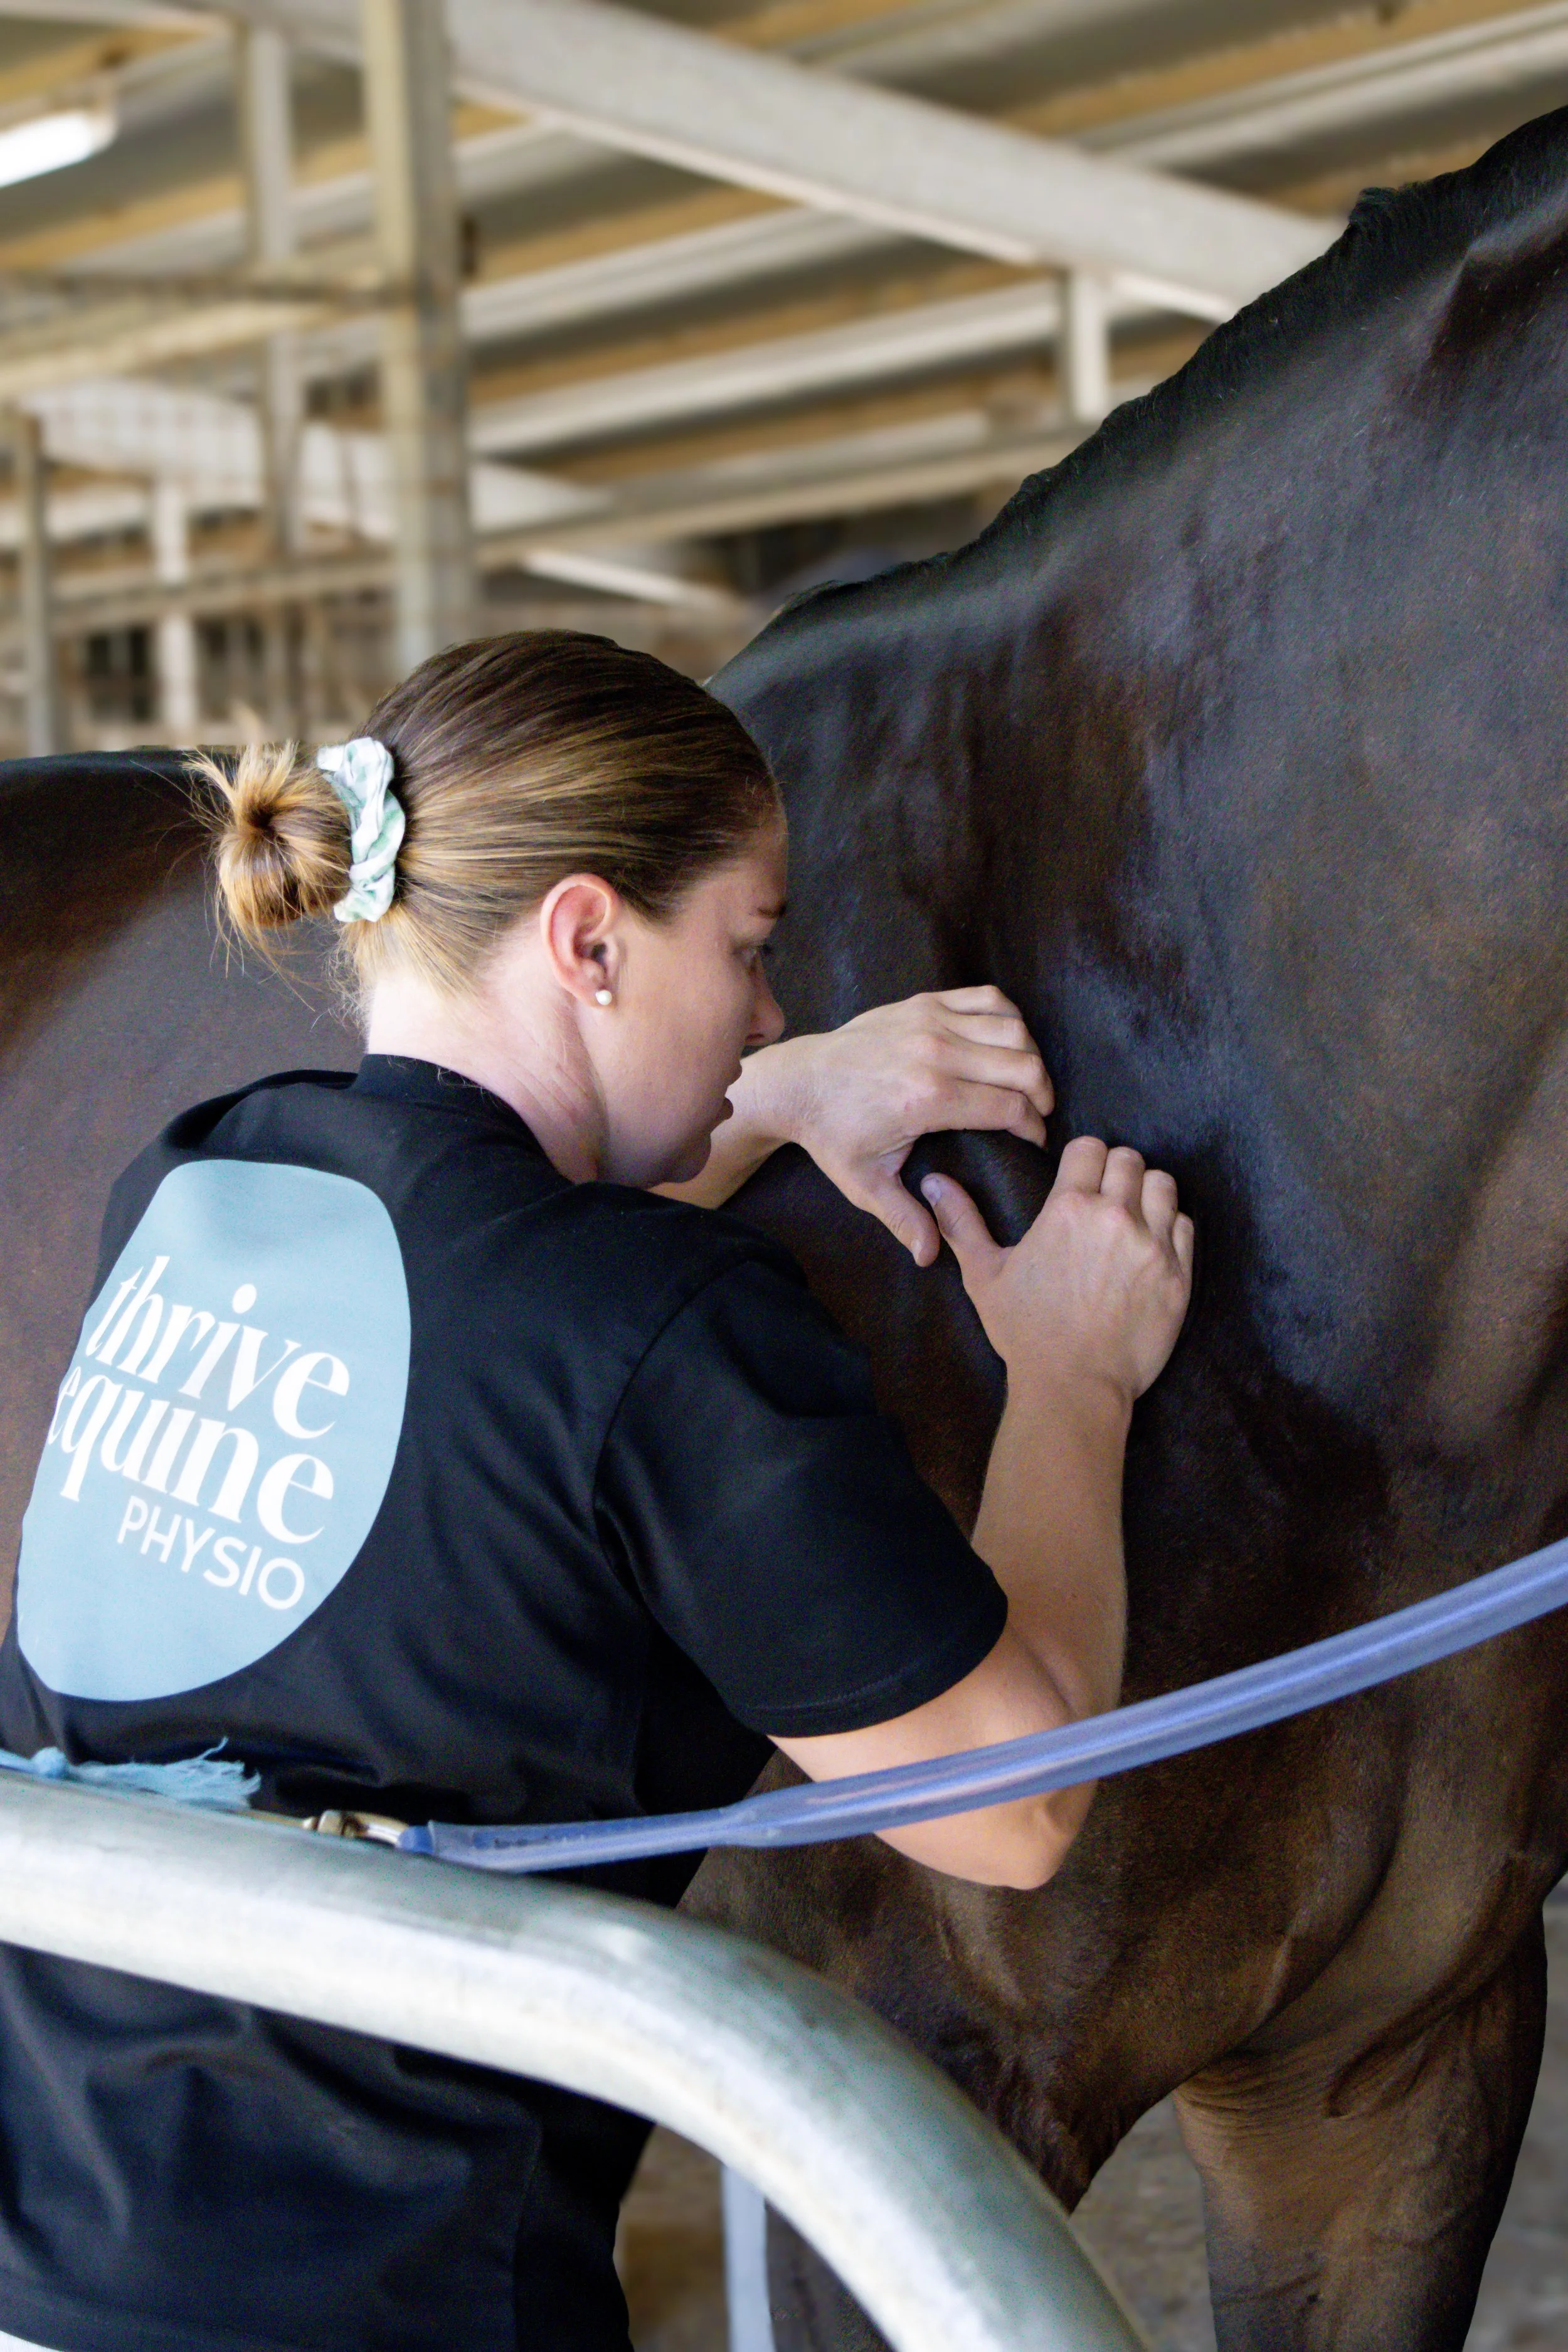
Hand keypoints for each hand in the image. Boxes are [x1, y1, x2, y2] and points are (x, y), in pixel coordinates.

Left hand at [756, 987, 1053, 1264]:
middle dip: (1043, 1093)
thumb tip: (930, 1256)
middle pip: (1024, 1065)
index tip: (1033, 1140)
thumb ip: (904, 1218)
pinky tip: (1005, 1043)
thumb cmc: (834, 1134)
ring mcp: (930, 1021)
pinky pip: (988, 997)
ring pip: (1014, 1029)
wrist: (799, 1082)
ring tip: (1025, 1082)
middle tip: (1037, 1114)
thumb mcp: (866, 1184)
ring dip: (1030, 1056)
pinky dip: (1009, 1018)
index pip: (1011, 1107)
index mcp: (927, 1099)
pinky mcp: (924, 1001)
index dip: (1034, 1127)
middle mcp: (934, 1053)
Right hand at [921, 1136, 1193, 1405]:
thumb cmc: (1026, 1332)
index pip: (1089, 1147)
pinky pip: (1185, 1225)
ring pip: (1163, 1185)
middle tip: (1103, 1198)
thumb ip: (961, 1222)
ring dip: (1147, 1193)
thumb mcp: (984, 1275)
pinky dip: (1169, 1228)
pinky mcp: (1178, 1274)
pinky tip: (1150, 1246)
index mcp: (1069, 1208)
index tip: (1078, 1177)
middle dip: (1114, 1171)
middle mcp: (1116, 1217)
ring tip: (1131, 1216)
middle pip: (1129, 1159)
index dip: (1082, 1158)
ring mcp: (1153, 1245)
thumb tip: (933, 1183)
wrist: (1074, 1386)